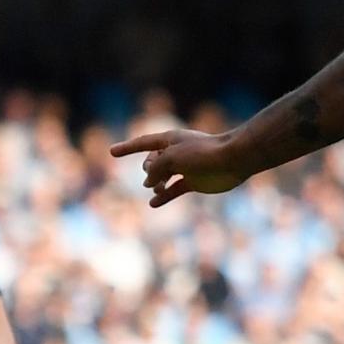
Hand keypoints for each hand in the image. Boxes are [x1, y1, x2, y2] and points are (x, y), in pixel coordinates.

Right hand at [108, 127, 251, 206]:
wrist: (232, 160)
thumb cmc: (203, 153)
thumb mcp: (172, 157)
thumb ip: (155, 168)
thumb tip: (149, 182)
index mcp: (170, 139)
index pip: (143, 143)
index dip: (127, 148)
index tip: (111, 152)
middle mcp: (176, 152)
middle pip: (152, 162)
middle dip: (149, 169)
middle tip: (155, 175)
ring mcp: (185, 167)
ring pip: (162, 177)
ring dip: (156, 184)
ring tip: (157, 188)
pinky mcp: (194, 181)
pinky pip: (174, 189)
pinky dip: (164, 195)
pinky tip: (154, 203)